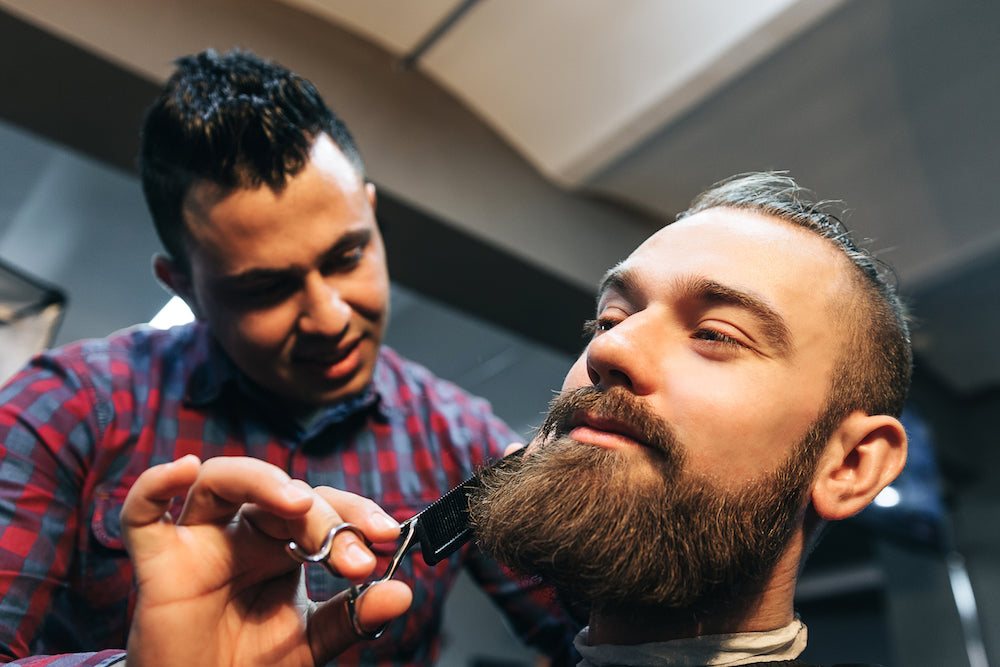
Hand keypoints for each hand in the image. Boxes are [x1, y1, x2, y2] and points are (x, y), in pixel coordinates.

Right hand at [121, 455, 411, 666]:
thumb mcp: (312, 642)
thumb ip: (353, 616)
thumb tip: (402, 592)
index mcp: (281, 544)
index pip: (322, 506)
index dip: (356, 513)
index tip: (389, 536)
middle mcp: (241, 533)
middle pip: (280, 494)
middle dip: (323, 518)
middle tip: (355, 559)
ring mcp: (198, 542)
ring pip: (221, 481)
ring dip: (261, 482)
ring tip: (299, 502)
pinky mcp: (157, 563)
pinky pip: (142, 513)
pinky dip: (155, 484)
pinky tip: (183, 469)